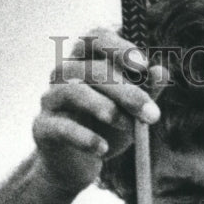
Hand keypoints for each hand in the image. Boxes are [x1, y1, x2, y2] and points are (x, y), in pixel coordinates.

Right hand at [32, 28, 164, 191]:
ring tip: (128, 127)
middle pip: (93, 70)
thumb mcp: (130, 111)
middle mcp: (64, 73)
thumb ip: (146, 91)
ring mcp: (49, 98)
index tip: (143, 66)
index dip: (119, 47)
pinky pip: (62, 127)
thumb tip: (161, 72)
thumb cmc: (104, 129)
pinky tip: (103, 150)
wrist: (76, 166)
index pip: (97, 38)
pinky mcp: (42, 127)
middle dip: (127, 91)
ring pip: (74, 91)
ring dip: (105, 108)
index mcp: (85, 60)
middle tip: (152, 114)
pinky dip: (85, 138)